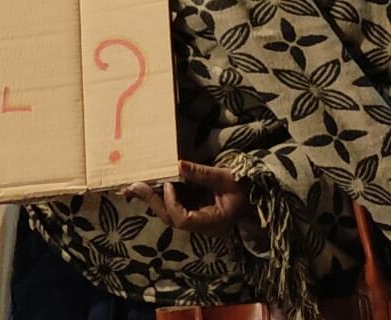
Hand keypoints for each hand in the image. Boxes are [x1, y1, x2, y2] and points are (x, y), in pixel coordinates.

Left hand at [124, 160, 253, 236]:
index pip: (183, 220)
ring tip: (134, 185)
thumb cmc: (246, 187)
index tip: (169, 183)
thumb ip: (202, 174)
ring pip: (169, 212)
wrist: (256, 194)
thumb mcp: (226, 178)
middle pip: (171, 217)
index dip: (172, 203)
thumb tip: (178, 165)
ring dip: (152, 197)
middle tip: (134, 186)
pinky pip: (174, 203)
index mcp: (212, 223)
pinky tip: (148, 184)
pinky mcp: (194, 208)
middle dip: (152, 200)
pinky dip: (162, 194)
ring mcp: (197, 218)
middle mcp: (201, 225)